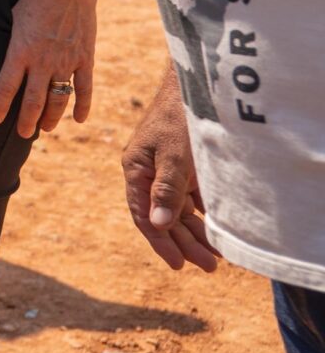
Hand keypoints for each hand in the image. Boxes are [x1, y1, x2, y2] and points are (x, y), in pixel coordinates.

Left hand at [0, 0, 96, 138]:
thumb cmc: (33, 0)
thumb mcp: (12, 19)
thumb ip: (11, 43)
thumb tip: (2, 58)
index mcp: (19, 51)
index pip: (5, 86)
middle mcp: (42, 61)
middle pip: (32, 100)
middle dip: (26, 121)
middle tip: (22, 134)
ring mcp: (66, 62)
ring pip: (58, 99)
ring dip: (51, 117)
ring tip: (44, 128)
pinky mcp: (84, 59)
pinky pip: (85, 89)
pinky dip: (82, 106)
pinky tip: (78, 119)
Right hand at [121, 69, 221, 272]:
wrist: (193, 86)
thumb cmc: (178, 118)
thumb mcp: (173, 156)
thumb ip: (166, 190)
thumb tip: (159, 224)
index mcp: (135, 170)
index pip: (144, 215)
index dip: (161, 242)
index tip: (179, 264)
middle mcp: (147, 173)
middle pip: (163, 216)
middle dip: (185, 243)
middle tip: (209, 267)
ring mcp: (165, 170)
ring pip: (179, 210)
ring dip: (196, 233)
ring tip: (217, 257)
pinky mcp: (182, 166)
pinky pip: (190, 199)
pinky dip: (202, 216)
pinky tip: (216, 231)